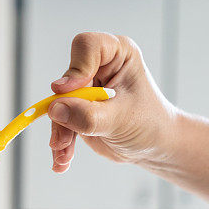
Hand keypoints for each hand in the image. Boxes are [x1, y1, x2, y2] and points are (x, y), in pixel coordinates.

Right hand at [48, 32, 179, 171]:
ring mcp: (86, 89)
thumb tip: (54, 109)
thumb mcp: (120, 119)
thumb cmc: (149, 125)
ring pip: (58, 105)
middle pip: (66, 82)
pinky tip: (62, 161)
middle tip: (63, 140)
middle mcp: (98, 67)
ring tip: (63, 157)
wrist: (153, 147)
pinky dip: (61, 143)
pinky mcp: (78, 110)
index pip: (87, 47)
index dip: (75, 69)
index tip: (67, 91)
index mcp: (117, 54)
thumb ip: (88, 114)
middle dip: (63, 113)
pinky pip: (60, 122)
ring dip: (59, 133)